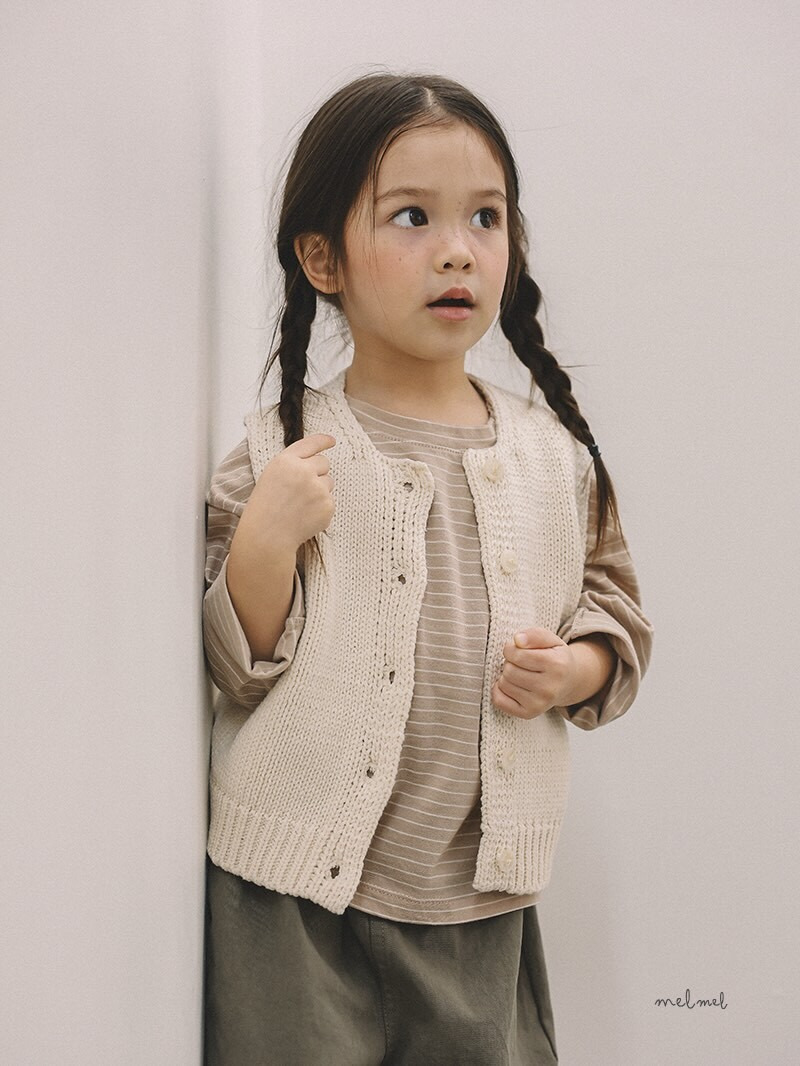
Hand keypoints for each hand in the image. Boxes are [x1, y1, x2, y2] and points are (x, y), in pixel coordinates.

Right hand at [236, 433, 335, 556]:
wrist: (268, 537)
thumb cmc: (265, 509)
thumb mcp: (271, 477)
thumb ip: (292, 465)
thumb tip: (317, 463)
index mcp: (286, 461)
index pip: (310, 444)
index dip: (323, 441)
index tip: (331, 441)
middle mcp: (304, 471)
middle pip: (324, 462)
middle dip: (317, 472)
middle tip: (302, 489)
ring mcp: (318, 488)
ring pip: (329, 482)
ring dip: (320, 490)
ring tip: (300, 505)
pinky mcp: (327, 505)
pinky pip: (330, 501)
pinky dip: (321, 508)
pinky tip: (305, 516)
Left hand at [491, 627, 575, 719]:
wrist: (568, 682)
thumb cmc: (554, 658)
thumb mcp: (550, 640)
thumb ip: (534, 634)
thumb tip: (517, 640)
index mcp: (557, 665)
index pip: (518, 655)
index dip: (511, 649)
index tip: (517, 649)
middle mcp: (550, 688)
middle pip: (509, 670)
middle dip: (509, 662)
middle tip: (520, 663)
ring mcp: (540, 704)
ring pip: (503, 684)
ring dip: (506, 675)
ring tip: (519, 673)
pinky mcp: (529, 713)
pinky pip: (499, 701)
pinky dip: (499, 690)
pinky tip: (512, 685)